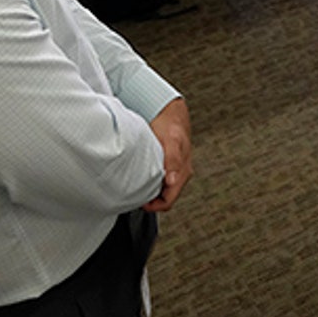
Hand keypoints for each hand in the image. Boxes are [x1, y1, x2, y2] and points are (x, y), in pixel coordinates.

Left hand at [144, 98, 192, 212]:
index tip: (140, 202)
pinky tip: (142, 176)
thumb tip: (172, 181)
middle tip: (134, 195)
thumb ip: (172, 161)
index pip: (169, 201)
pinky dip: (152, 182)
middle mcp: (180, 173)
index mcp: (183, 171)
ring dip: (151, 192)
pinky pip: (161, 181)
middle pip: (166, 198)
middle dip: (151, 201)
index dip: (154, 206)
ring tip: (136, 186)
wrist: (171, 110)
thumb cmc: (171, 124)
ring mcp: (175, 169)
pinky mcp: (169, 164)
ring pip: (163, 190)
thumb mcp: (171, 141)